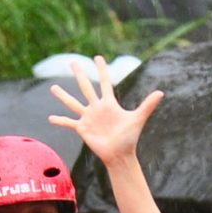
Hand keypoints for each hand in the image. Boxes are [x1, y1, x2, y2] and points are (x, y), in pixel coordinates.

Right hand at [47, 56, 163, 165]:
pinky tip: (50, 118)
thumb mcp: (138, 119)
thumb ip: (147, 105)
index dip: (101, 70)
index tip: (97, 57)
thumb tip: (161, 92)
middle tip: (72, 62)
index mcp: (109, 103)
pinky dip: (60, 120)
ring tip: (53, 87)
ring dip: (63, 96)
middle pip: (86, 87)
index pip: (104, 82)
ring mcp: (88, 118)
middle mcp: (97, 108)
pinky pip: (69, 123)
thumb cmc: (129, 138)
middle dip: (79, 74)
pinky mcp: (82, 129)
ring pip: (73, 103)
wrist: (120, 155)